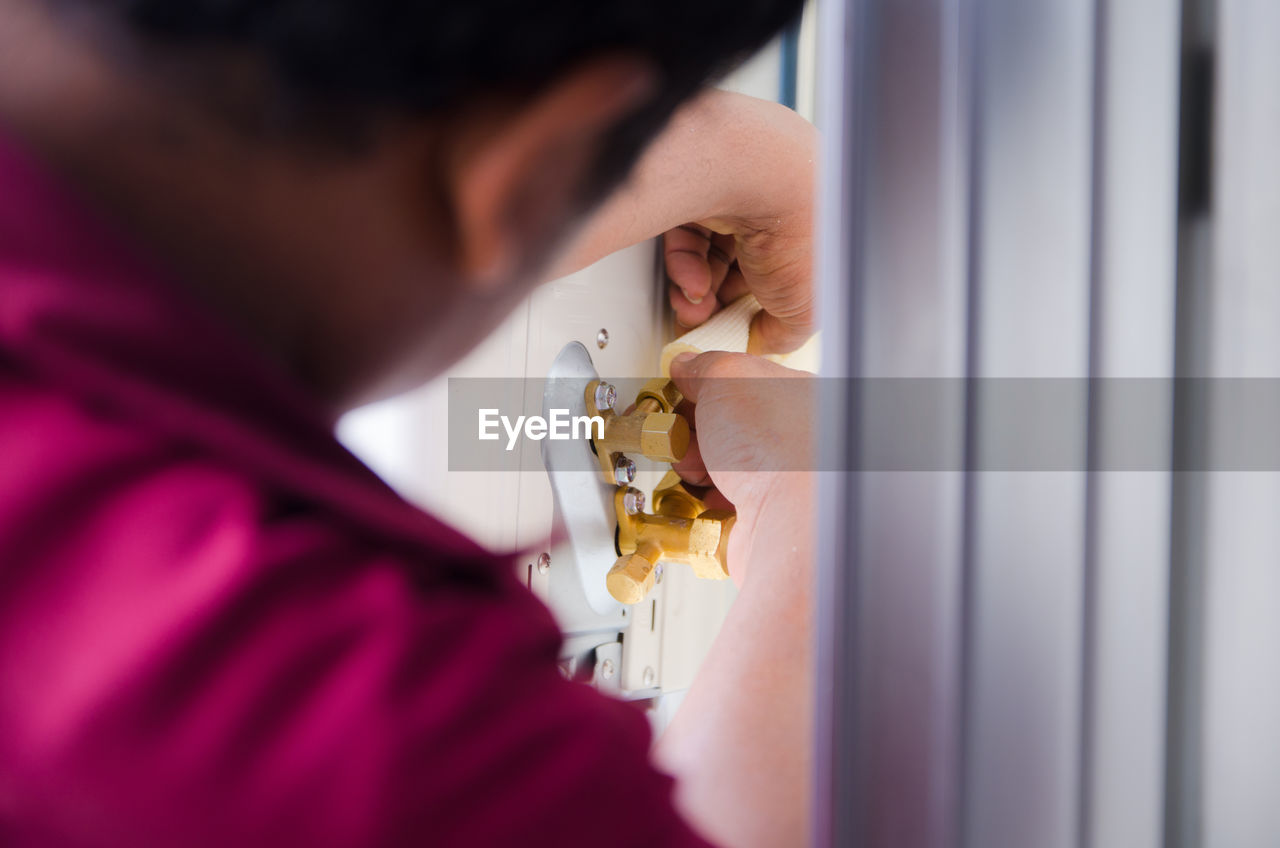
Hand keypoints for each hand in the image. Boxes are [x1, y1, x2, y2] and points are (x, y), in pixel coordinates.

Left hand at [660, 94, 815, 353]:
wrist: (762, 174)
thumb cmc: (800, 225)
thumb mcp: (806, 307)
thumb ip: (786, 331)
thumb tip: (765, 342)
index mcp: (816, 224)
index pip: (785, 276)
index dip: (761, 307)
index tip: (742, 328)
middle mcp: (782, 200)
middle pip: (745, 265)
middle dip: (722, 302)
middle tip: (710, 322)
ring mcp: (742, 188)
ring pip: (713, 252)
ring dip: (698, 290)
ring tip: (694, 308)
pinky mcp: (701, 184)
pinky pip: (689, 233)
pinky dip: (683, 265)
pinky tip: (688, 285)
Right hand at [667, 350, 813, 586]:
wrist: (788, 521)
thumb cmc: (779, 448)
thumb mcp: (727, 377)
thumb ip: (704, 366)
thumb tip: (686, 367)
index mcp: (800, 395)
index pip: (744, 383)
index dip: (707, 387)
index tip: (681, 392)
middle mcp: (796, 439)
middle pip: (729, 426)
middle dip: (695, 430)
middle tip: (678, 432)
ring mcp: (781, 482)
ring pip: (723, 467)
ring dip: (696, 468)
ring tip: (690, 468)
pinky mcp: (763, 518)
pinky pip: (720, 503)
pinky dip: (702, 501)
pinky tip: (699, 495)